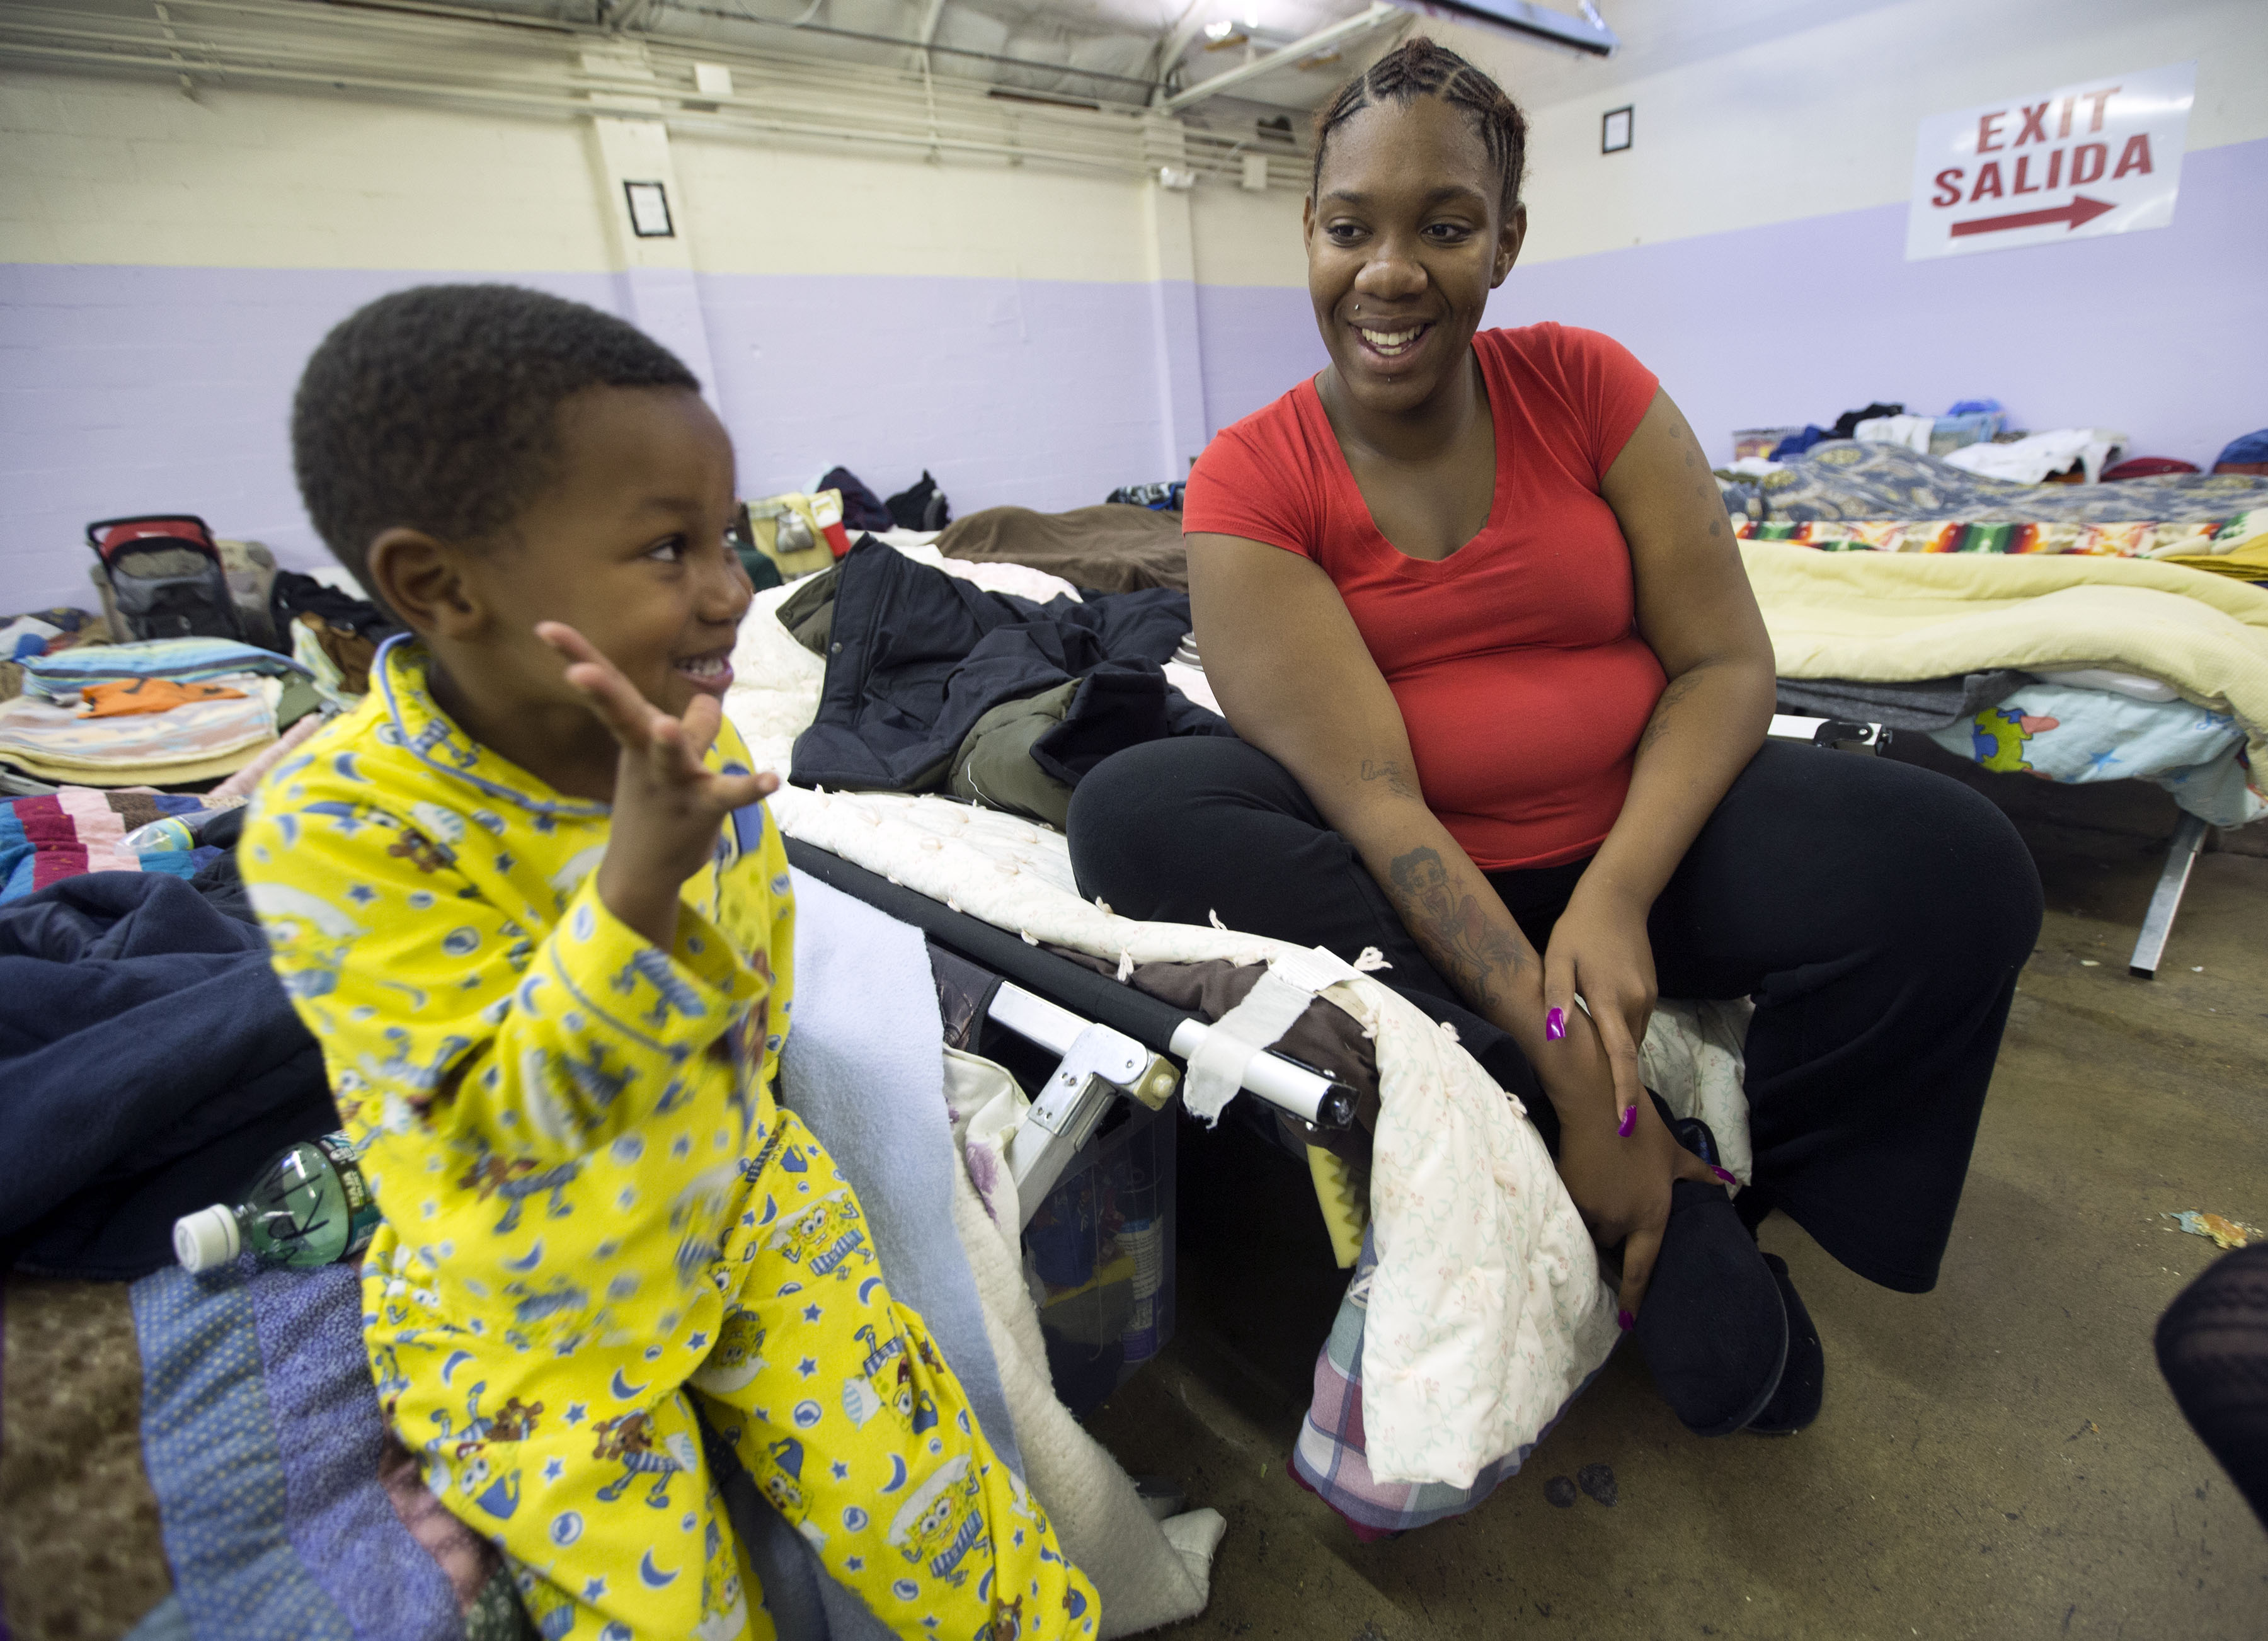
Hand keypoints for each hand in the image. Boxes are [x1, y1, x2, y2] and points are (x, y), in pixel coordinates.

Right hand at [536, 622, 776, 949]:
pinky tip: (770, 779)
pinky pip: (726, 795)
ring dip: (668, 741)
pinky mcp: (700, 808)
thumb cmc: (654, 807)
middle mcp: (647, 755)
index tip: (544, 625)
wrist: (644, 872)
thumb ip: (692, 728)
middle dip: (601, 692)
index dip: (577, 655)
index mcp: (635, 735)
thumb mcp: (666, 760)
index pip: (608, 689)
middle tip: (576, 672)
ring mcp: (671, 783)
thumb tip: (707, 702)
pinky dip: (748, 787)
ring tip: (665, 726)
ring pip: (670, 756)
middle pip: (623, 716)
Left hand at [1542, 881, 1658, 1135]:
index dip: (1623, 1090)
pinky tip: (1600, 1029)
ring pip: (1630, 1038)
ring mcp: (1647, 998)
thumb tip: (1555, 1032)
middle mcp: (1635, 1002)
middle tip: (1599, 1106)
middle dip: (1616, 1081)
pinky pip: (1634, 1023)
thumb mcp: (1557, 960)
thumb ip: (1557, 995)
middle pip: (1626, 1053)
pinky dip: (1619, 1034)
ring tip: (1591, 1067)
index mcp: (1610, 999)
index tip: (1624, 1121)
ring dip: (1615, 1054)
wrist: (1616, 901)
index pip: (1621, 1055)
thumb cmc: (1577, 931)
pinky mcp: (1651, 992)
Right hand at [1551, 1056, 1720, 1319]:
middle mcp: (1623, 1222)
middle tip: (1615, 1212)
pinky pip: (1572, 1215)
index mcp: (1652, 1217)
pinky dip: (1576, 1210)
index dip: (1635, 1298)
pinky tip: (1579, 1191)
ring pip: (1591, 1232)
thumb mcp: (1676, 1153)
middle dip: (1614, 1234)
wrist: (1599, 1104)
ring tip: (1596, 1201)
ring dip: (1594, 1223)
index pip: (1643, 1269)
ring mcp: (1595, 1211)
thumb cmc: (1642, 1129)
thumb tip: (1731, 1183)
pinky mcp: (1570, 1198)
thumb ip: (1701, 1174)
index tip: (1628, 1323)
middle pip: (1613, 1245)